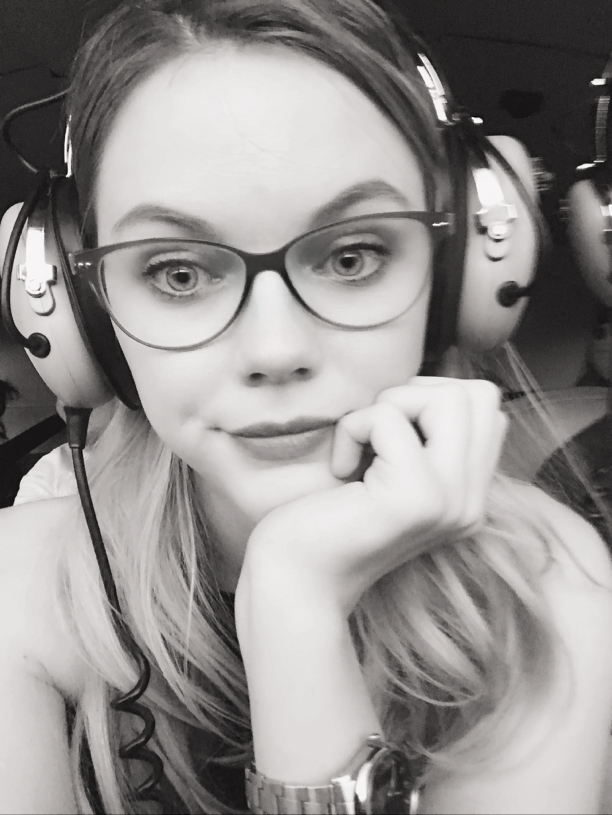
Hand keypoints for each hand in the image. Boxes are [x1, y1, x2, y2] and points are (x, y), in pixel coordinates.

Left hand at [239, 377, 506, 617]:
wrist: (295, 579)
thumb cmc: (327, 516)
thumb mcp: (389, 470)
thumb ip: (425, 437)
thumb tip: (431, 381)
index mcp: (469, 495)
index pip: (488, 407)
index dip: (433, 397)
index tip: (389, 433)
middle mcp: (471, 502)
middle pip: (479, 395)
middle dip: (417, 393)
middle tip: (376, 433)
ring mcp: (449, 502)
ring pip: (449, 398)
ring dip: (389, 407)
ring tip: (361, 448)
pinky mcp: (414, 499)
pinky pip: (389, 418)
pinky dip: (353, 428)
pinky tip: (341, 470)